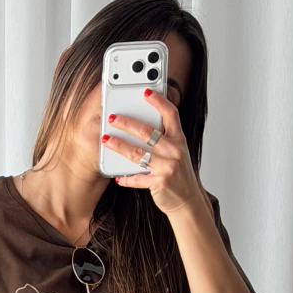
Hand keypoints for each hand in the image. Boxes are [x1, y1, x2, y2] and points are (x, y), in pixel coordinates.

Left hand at [102, 88, 202, 214]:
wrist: (187, 201)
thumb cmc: (178, 175)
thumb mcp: (177, 153)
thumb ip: (164, 139)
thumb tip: (140, 125)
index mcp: (179, 140)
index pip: (171, 114)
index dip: (159, 101)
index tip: (146, 91)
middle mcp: (174, 151)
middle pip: (147, 132)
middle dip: (127, 123)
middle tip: (112, 117)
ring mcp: (167, 167)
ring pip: (137, 153)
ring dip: (119, 145)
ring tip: (106, 139)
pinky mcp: (159, 183)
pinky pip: (137, 178)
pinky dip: (126, 178)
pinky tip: (118, 177)